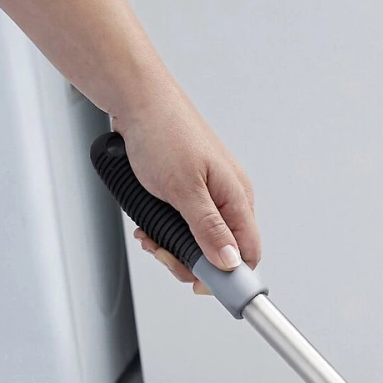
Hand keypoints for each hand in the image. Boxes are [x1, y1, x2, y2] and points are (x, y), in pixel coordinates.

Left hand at [115, 87, 260, 292]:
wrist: (135, 97)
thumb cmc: (162, 130)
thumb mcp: (184, 188)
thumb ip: (208, 229)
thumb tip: (229, 262)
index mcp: (237, 198)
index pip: (247, 254)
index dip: (228, 277)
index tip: (201, 285)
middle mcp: (228, 199)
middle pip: (221, 252)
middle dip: (190, 261)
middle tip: (162, 254)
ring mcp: (209, 194)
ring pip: (200, 240)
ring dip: (174, 246)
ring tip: (150, 237)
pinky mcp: (189, 188)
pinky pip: (185, 223)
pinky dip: (166, 229)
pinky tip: (149, 224)